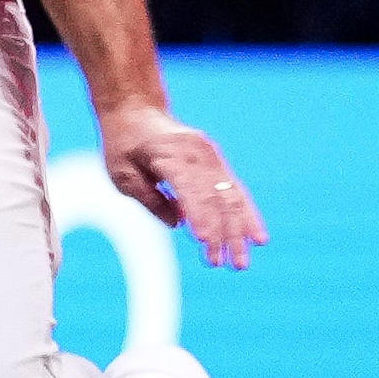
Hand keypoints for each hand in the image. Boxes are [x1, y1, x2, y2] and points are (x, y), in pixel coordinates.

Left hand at [101, 103, 266, 268]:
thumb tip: (178, 224)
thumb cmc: (124, 146)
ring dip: (239, 231)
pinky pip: (235, 190)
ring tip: (241, 263)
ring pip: (231, 197)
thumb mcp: (121, 173)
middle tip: (231, 266)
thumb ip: (149, 198)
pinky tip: (257, 238)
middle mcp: (195, 154)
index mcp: (167, 154)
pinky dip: (247, 215)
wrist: (137, 111)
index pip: (188, 188)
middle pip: (214, 198)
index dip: (198, 215)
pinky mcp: (217, 162)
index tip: (205, 241)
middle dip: (224, 235)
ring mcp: (210, 156)